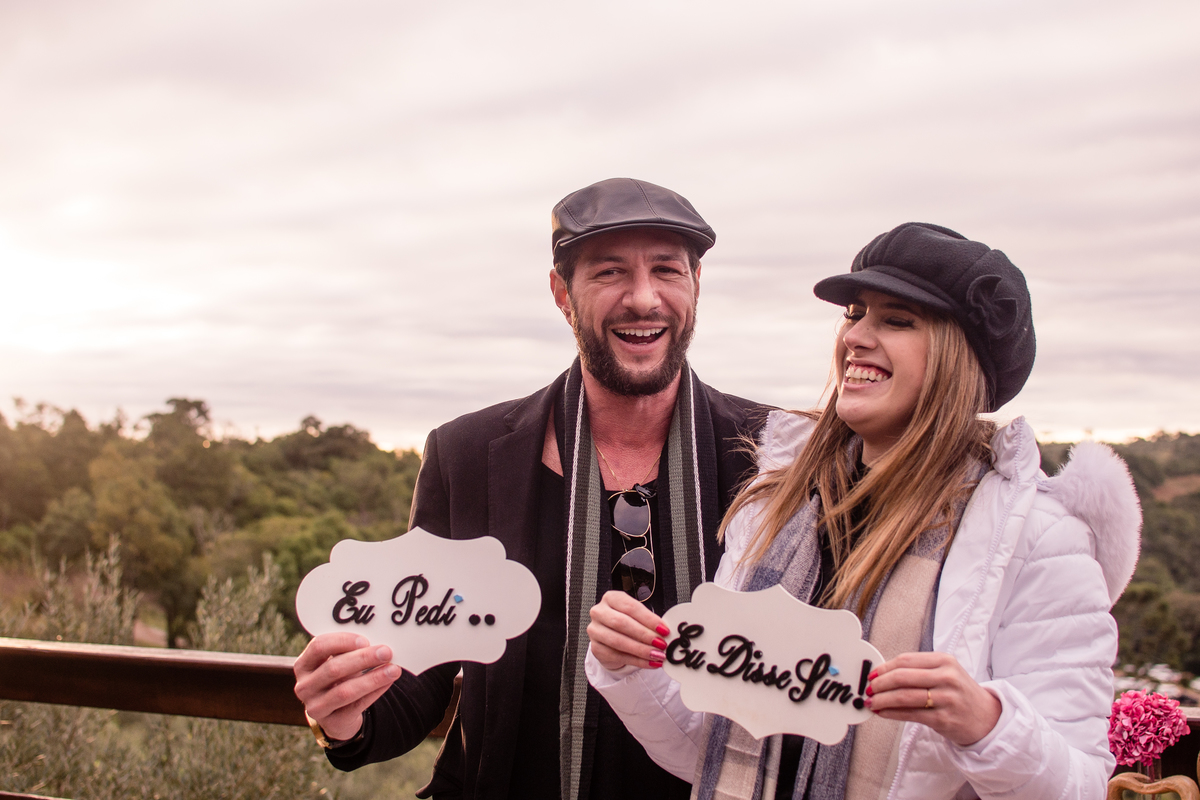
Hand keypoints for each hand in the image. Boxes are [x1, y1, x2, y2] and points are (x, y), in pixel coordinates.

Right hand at [293, 632, 402, 740]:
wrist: (335, 715)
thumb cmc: (338, 679)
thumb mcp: (336, 663)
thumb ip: (349, 652)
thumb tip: (378, 645)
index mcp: (303, 664)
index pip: (318, 647)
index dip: (342, 641)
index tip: (365, 640)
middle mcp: (304, 686)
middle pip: (333, 669)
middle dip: (363, 659)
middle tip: (386, 652)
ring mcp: (315, 707)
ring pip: (345, 691)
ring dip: (373, 678)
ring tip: (393, 670)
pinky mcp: (332, 722)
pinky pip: (356, 706)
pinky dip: (375, 692)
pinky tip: (388, 682)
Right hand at [587, 590, 670, 670]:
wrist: (611, 638)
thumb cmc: (626, 623)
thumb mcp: (637, 617)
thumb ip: (648, 622)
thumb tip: (664, 632)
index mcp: (611, 598)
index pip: (630, 607)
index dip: (648, 619)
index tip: (663, 629)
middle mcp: (599, 612)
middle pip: (622, 623)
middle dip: (644, 635)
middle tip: (661, 643)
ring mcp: (595, 630)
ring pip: (618, 641)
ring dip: (641, 650)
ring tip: (657, 655)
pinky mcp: (595, 648)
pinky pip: (617, 656)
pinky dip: (637, 661)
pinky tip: (649, 663)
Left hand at [866, 652, 1000, 746]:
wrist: (987, 717)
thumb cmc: (960, 693)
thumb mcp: (946, 673)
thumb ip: (919, 670)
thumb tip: (884, 674)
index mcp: (944, 660)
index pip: (906, 660)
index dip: (885, 668)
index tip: (872, 674)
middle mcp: (947, 677)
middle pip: (902, 677)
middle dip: (880, 684)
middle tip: (868, 689)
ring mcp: (946, 698)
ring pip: (904, 696)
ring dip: (883, 700)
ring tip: (871, 702)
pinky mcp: (944, 718)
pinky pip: (911, 714)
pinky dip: (892, 713)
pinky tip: (882, 713)